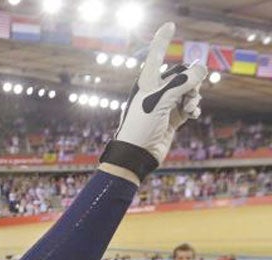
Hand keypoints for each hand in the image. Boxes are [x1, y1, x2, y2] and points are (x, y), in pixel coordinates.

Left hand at [105, 23, 206, 175]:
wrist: (137, 154)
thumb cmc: (141, 126)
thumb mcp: (161, 100)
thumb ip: (182, 82)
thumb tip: (202, 69)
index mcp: (147, 82)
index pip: (157, 55)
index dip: (163, 40)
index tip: (170, 24)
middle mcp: (155, 91)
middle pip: (182, 74)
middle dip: (191, 80)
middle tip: (190, 93)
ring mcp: (164, 105)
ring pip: (189, 90)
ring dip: (194, 96)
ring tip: (189, 108)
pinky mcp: (172, 119)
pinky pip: (190, 106)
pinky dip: (194, 109)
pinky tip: (192, 114)